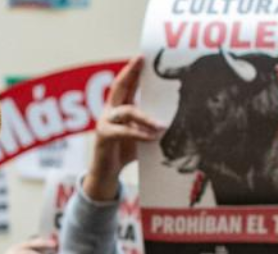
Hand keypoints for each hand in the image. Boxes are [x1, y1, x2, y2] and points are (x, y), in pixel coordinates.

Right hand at [83, 57, 163, 201]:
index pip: (127, 84)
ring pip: (126, 112)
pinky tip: (151, 137)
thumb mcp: (141, 134)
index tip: (143, 56)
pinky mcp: (104, 137)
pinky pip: (123, 132)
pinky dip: (139, 134)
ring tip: (161, 125)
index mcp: (120, 107)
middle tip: (140, 60)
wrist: (107, 173)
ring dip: (145, 117)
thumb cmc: (125, 151)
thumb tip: (174, 120)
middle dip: (130, 72)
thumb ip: (151, 125)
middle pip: (119, 87)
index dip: (134, 70)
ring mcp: (105, 123)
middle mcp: (110, 111)